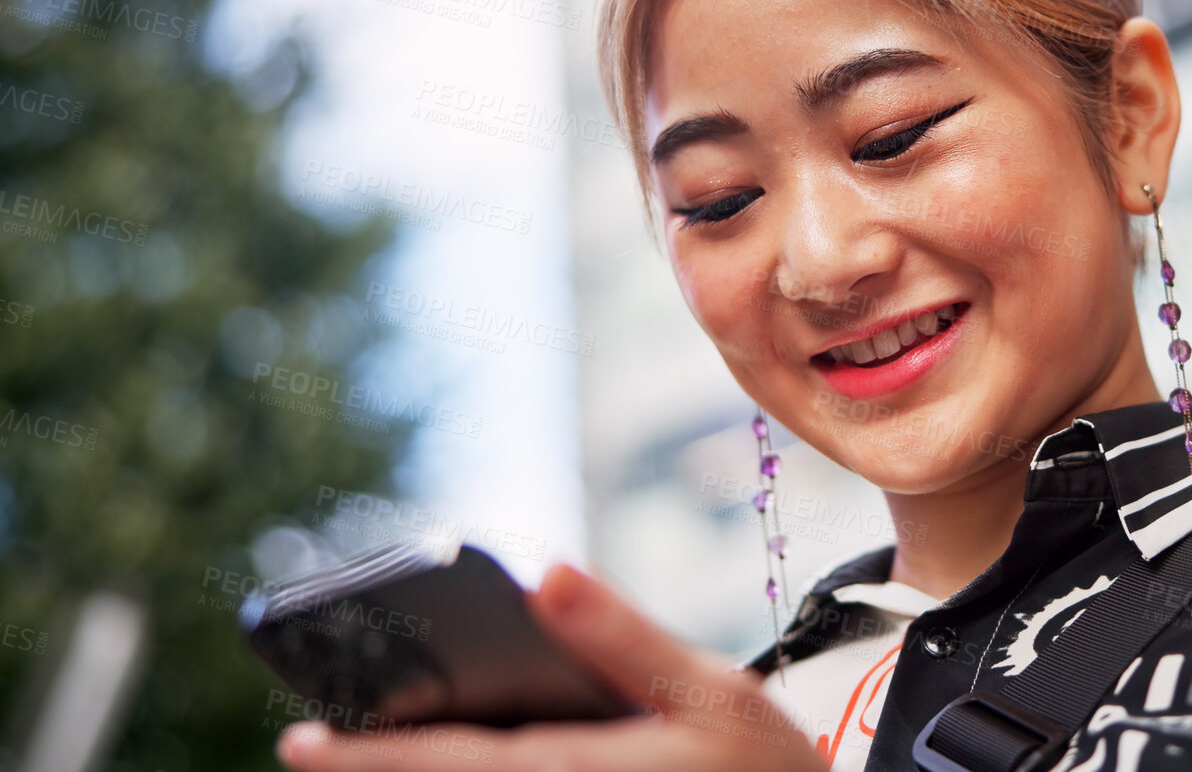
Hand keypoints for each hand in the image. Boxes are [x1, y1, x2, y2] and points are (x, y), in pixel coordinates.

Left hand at [275, 564, 825, 771]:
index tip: (299, 741)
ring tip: (380, 749)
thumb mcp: (707, 689)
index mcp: (576, 770)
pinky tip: (466, 751)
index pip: (447, 761)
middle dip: (378, 771)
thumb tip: (543, 571)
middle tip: (314, 744)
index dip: (365, 757)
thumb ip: (619, 635)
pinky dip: (477, 770)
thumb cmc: (761, 768)